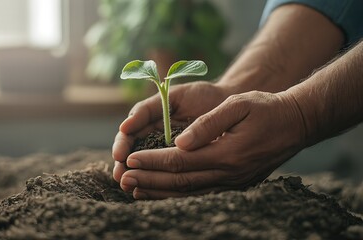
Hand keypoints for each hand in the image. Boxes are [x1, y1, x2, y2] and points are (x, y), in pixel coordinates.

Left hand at [119, 91, 306, 198]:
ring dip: (160, 191)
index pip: (180, 161)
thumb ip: (208, 124)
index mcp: (227, 153)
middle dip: (149, 179)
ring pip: (189, 192)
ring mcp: (233, 183)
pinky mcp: (236, 185)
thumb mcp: (238, 106)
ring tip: (135, 189)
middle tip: (124, 177)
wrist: (295, 124)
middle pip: (180, 181)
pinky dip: (178, 195)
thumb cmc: (266, 109)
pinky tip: (163, 192)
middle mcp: (228, 174)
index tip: (131, 158)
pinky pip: (201, 194)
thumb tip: (181, 141)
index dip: (153, 161)